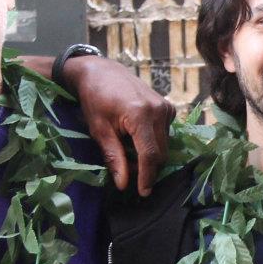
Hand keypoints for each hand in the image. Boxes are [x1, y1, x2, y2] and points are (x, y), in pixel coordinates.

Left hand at [67, 55, 174, 194]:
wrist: (101, 71)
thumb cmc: (94, 98)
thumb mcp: (99, 130)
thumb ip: (114, 157)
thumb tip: (123, 184)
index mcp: (141, 114)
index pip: (150, 154)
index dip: (147, 176)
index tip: (143, 193)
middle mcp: (159, 110)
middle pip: (160, 152)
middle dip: (146, 168)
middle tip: (127, 173)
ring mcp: (166, 107)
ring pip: (164, 145)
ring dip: (149, 156)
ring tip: (127, 154)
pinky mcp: (167, 107)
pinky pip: (164, 134)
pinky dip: (152, 143)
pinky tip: (135, 139)